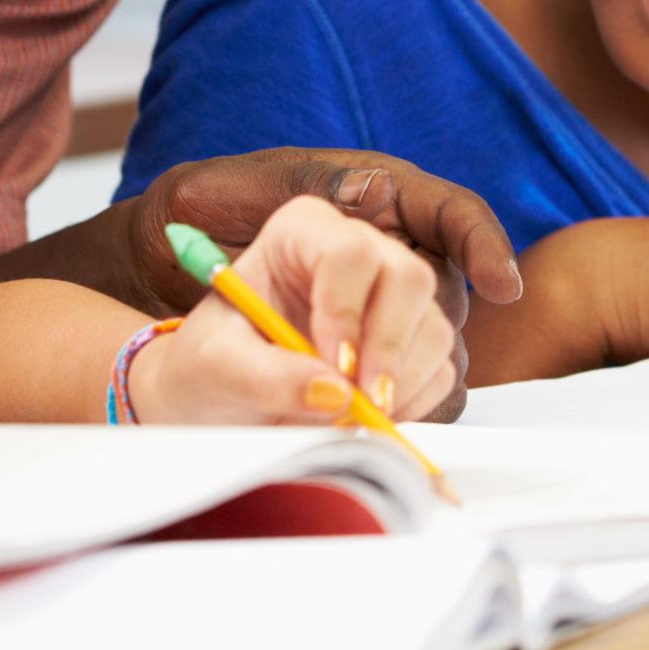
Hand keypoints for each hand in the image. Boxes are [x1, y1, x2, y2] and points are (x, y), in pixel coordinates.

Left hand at [127, 196, 457, 424]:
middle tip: (360, 404)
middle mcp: (357, 252)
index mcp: (301, 232)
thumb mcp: (217, 368)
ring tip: (346, 417)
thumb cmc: (209, 367)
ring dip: (400, 383)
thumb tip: (335, 393)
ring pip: (433, 327)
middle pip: (409, 278)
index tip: (333, 367)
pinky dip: (411, 403)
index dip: (347, 311)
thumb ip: (267, 376)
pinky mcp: (411, 342)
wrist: (219, 399)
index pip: (349, 252)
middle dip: (390, 348)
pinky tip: (364, 417)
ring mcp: (390, 297)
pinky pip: (439, 370)